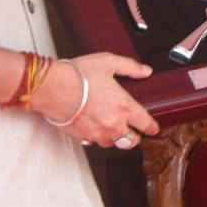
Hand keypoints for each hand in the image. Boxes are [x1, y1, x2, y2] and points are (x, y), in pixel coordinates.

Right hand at [37, 52, 158, 147]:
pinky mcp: (82, 137)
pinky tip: (93, 126)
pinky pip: (94, 142)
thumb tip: (144, 71)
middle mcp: (113, 123)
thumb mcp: (109, 62)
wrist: (54, 87)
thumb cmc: (79, 75)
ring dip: (115, 138)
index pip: (145, 123)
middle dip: (134, 136)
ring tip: (112, 128)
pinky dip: (96, 136)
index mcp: (124, 106)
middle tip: (133, 131)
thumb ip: (130, 67)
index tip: (153, 128)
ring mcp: (98, 132)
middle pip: (131, 140)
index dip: (152, 127)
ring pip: (113, 143)